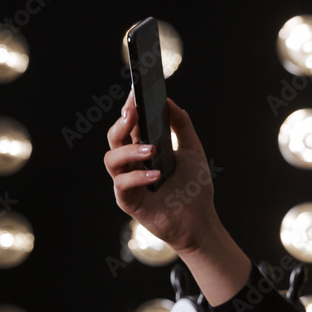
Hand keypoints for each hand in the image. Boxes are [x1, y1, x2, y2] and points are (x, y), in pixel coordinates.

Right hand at [104, 92, 217, 253]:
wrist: (200, 221)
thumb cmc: (194, 188)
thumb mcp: (192, 151)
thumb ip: (181, 125)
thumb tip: (168, 101)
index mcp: (143, 149)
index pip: (130, 124)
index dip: (129, 107)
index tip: (135, 91)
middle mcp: (131, 164)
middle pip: (115, 137)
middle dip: (122, 122)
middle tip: (134, 111)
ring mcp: (127, 182)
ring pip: (112, 159)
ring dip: (129, 150)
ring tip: (151, 149)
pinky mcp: (128, 202)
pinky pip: (122, 185)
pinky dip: (137, 177)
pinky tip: (156, 174)